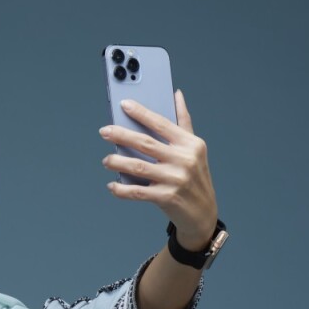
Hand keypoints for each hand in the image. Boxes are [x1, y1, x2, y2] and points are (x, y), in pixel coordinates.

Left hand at [99, 89, 218, 249]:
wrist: (203, 214)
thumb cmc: (195, 178)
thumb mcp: (195, 149)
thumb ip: (184, 121)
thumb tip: (176, 95)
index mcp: (190, 143)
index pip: (161, 123)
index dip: (141, 113)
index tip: (124, 104)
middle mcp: (183, 159)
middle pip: (145, 143)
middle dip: (121, 135)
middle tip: (104, 132)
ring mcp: (175, 179)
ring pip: (138, 167)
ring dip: (118, 163)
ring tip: (106, 160)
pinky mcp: (166, 198)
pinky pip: (137, 192)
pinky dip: (122, 189)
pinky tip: (112, 186)